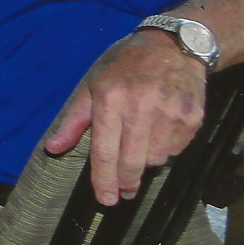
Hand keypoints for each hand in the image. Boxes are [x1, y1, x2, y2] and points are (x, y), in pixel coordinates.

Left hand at [44, 30, 205, 205]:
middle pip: (131, 162)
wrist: (173, 46)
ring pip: (155, 159)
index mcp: (111, 99)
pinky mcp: (192, 117)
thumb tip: (52, 148)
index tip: (105, 199)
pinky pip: (175, 149)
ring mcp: (170, 113)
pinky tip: (159, 131)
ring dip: (145, 161)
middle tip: (123, 192)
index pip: (104, 150)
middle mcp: (141, 107)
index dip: (104, 179)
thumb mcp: (92, 86)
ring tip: (140, 144)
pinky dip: (165, 148)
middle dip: (125, 182)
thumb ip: (73, 121)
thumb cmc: (124, 66)